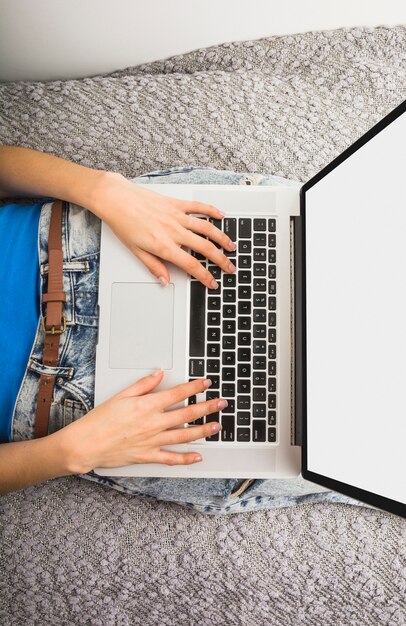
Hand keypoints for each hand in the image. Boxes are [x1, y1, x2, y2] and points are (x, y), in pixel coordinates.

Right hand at [58, 371, 224, 472]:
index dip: (194, 387)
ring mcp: (152, 441)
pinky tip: (198, 456)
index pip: (177, 393)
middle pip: (187, 413)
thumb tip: (159, 374)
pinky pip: (170, 458)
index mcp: (147, 406)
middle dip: (207, 407)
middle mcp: (153, 423)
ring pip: (184, 435)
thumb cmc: (100, 420)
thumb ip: (143, 385)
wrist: (86, 444)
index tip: (206, 383)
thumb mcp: (121, 396)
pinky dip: (185, 458)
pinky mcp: (147, 456)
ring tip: (217, 426)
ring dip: (203, 431)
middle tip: (222, 403)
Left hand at [90, 172, 236, 288]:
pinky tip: (221, 216)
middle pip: (205, 248)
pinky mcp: (176, 204)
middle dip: (221, 260)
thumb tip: (164, 281)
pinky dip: (212, 211)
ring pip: (207, 228)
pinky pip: (198, 207)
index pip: (191, 266)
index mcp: (164, 246)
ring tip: (231, 246)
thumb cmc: (123, 223)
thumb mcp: (136, 251)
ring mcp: (176, 216)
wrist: (115, 199)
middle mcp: (174, 231)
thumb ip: (153, 266)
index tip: (212, 283)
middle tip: (230, 267)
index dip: (205, 277)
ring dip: (222, 238)